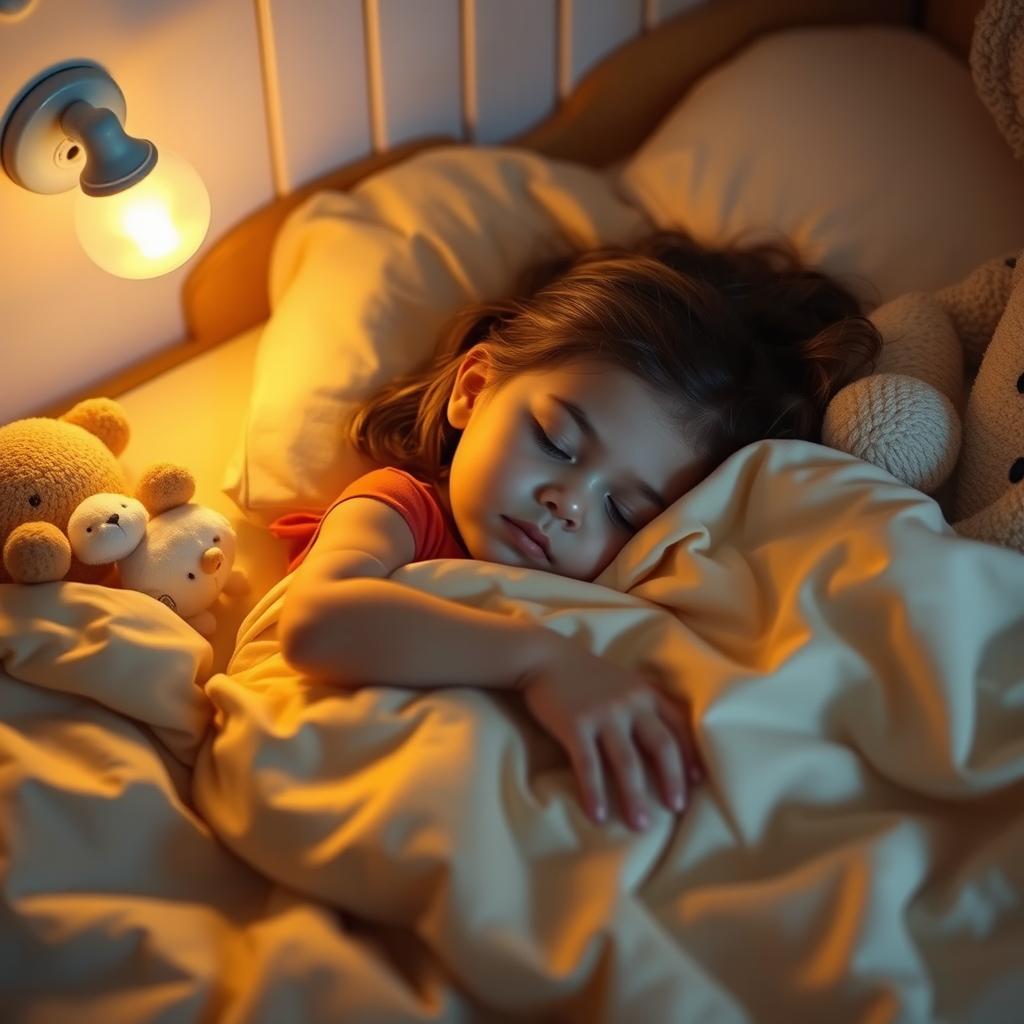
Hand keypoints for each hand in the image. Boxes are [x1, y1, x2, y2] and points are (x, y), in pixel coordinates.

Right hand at [518, 637, 702, 830]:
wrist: (543, 657)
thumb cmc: (584, 674)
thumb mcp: (623, 681)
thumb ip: (642, 704)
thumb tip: (660, 742)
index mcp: (645, 693)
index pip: (679, 726)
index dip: (690, 755)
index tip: (696, 782)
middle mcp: (630, 703)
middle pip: (661, 747)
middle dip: (672, 781)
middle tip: (676, 809)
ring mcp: (603, 714)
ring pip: (627, 763)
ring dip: (635, 797)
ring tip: (639, 825)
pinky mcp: (575, 725)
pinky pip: (589, 766)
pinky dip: (595, 793)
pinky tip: (598, 816)